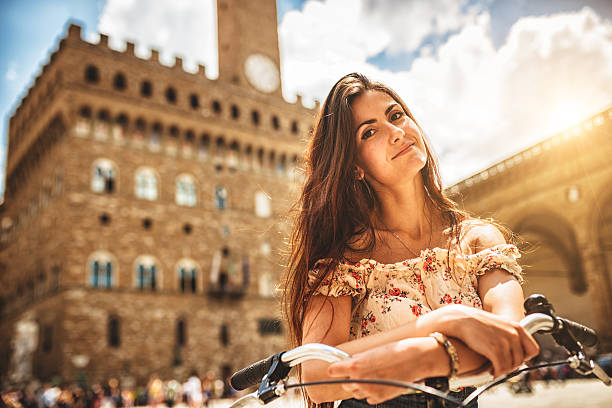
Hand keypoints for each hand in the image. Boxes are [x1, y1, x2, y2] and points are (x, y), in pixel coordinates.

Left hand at [327, 337, 439, 404]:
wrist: (417, 360)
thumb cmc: (398, 351)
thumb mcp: (374, 350)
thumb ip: (359, 358)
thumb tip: (351, 361)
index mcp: (357, 366)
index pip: (334, 371)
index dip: (335, 368)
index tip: (334, 367)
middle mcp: (361, 381)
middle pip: (345, 383)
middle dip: (349, 377)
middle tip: (359, 369)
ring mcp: (370, 391)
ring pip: (356, 391)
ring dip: (359, 384)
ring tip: (371, 374)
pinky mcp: (379, 398)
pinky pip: (368, 397)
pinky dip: (370, 391)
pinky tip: (379, 382)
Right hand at [424, 304, 539, 376]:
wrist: (459, 319)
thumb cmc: (476, 324)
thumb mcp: (498, 326)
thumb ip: (509, 336)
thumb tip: (515, 353)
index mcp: (517, 327)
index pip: (533, 349)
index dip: (524, 357)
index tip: (514, 359)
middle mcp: (514, 334)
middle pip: (521, 360)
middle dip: (511, 365)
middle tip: (499, 365)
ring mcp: (505, 342)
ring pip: (511, 366)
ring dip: (502, 370)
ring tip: (493, 368)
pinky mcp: (494, 349)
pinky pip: (501, 368)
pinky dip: (496, 373)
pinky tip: (490, 370)